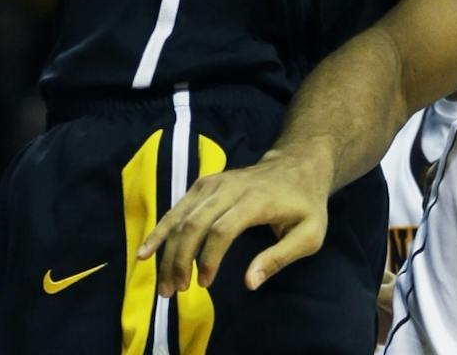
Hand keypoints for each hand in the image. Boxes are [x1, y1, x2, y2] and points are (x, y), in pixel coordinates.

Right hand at [136, 151, 331, 297]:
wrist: (295, 165)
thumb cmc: (305, 205)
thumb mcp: (309, 235)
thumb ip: (279, 258)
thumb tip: (250, 283)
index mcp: (254, 201)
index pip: (222, 230)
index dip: (208, 258)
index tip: (203, 284)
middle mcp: (227, 189)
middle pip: (193, 223)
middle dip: (178, 259)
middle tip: (172, 291)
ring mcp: (211, 184)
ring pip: (180, 216)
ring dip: (165, 250)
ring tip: (161, 281)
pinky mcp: (202, 185)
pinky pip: (177, 208)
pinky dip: (160, 230)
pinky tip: (147, 251)